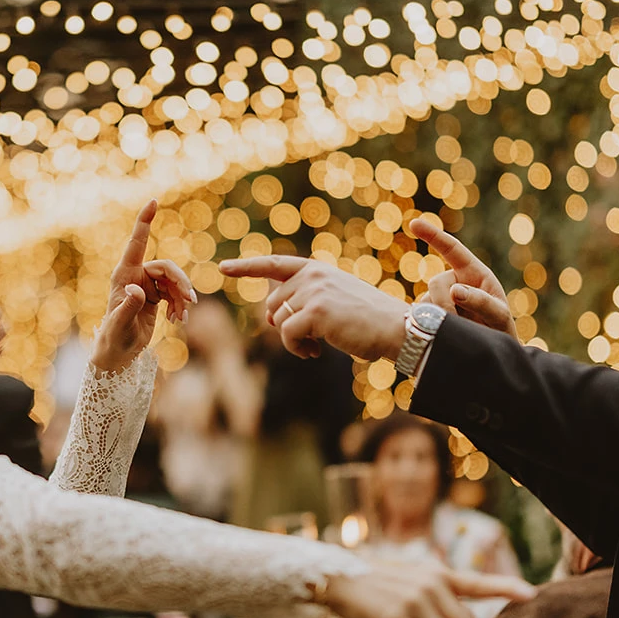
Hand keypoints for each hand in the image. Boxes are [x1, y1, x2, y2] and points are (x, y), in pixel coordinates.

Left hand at [92, 201, 196, 371]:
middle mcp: (135, 276)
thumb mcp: (120, 325)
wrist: (117, 353)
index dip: (144, 222)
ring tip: (182, 318)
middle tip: (191, 302)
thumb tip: (136, 289)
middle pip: (166, 268)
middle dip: (181, 283)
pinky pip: (175, 293)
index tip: (153, 201)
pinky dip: (180, 305)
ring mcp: (146, 285)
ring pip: (174, 281)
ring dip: (182, 298)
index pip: (136, 243)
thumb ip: (128, 306)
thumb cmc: (114, 339)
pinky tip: (179, 320)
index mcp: (124, 275)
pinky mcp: (154, 296)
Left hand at [218, 256, 407, 360]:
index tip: (222, 268)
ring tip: (315, 347)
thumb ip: (304, 299)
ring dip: (292, 341)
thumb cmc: (367, 321)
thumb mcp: (333, 300)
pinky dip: (296, 349)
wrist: (396, 329)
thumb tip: (269, 315)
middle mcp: (312, 275)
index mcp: (316, 269)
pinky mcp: (315, 311)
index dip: (246, 267)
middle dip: (282, 325)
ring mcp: (313, 291)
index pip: (273, 264)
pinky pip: (286, 335)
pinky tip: (315, 352)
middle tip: (309, 340)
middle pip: (272, 304)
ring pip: (278, 321)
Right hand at [407, 216, 515, 339]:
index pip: (452, 249)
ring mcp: (441, 298)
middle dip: (443, 302)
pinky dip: (429, 325)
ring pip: (426, 302)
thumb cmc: (500, 330)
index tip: (414, 223)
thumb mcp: (499, 316)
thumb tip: (455, 290)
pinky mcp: (431, 314)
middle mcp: (455, 281)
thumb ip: (481, 302)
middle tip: (455, 322)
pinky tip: (442, 333)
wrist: (489, 353)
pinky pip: (421, 316)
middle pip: (436, 282)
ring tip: (460, 332)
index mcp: (474, 273)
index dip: (433, 235)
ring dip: (439, 317)